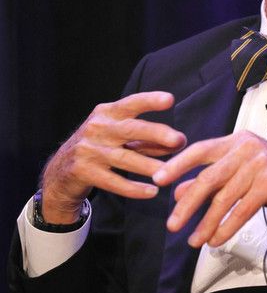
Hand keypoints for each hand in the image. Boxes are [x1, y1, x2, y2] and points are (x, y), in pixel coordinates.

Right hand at [41, 92, 185, 224]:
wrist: (60, 172)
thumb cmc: (99, 148)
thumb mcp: (119, 137)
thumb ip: (147, 139)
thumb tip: (180, 142)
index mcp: (107, 113)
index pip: (131, 104)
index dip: (150, 100)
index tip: (170, 100)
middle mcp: (97, 128)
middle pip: (131, 129)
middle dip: (156, 134)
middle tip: (179, 140)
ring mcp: (88, 150)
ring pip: (124, 158)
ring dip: (149, 166)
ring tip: (170, 173)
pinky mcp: (83, 172)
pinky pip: (113, 181)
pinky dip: (133, 188)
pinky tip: (151, 192)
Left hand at [152, 131, 266, 246]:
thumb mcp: (243, 175)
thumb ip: (213, 179)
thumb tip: (181, 190)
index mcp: (238, 140)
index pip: (201, 150)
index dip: (178, 165)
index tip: (158, 180)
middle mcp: (248, 148)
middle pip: (208, 178)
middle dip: (187, 204)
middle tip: (171, 225)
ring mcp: (260, 164)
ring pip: (223, 198)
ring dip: (206, 223)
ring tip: (194, 241)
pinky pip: (241, 210)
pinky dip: (226, 227)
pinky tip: (216, 240)